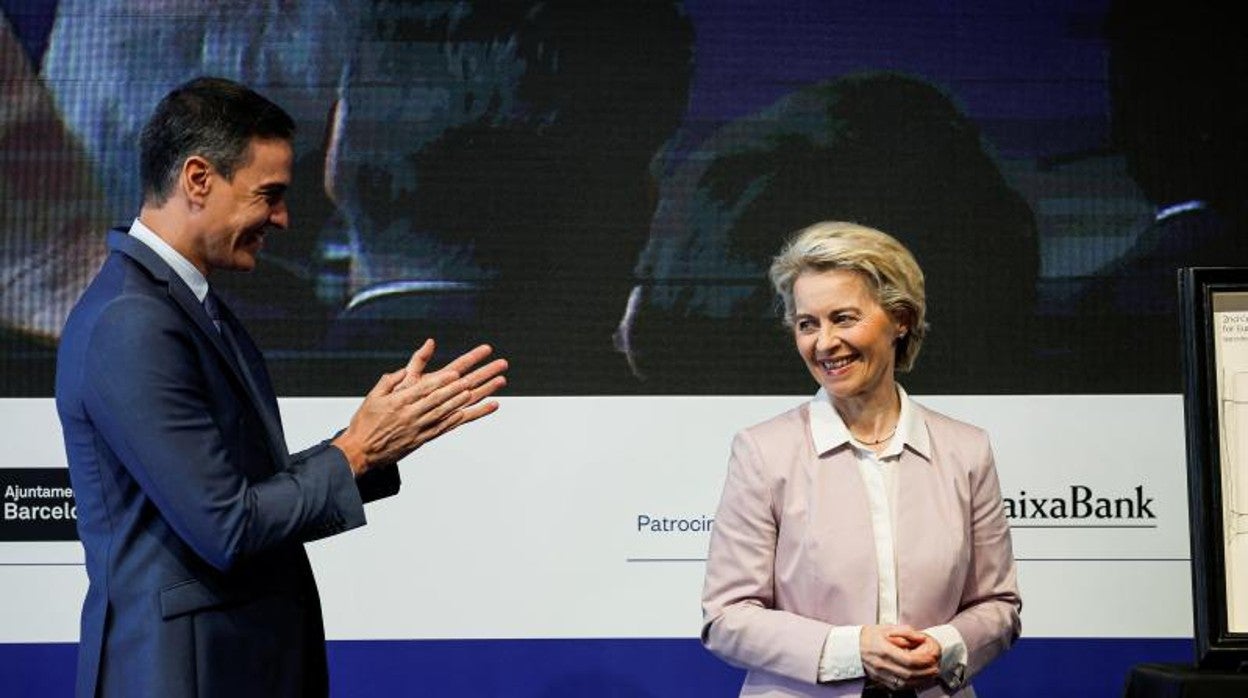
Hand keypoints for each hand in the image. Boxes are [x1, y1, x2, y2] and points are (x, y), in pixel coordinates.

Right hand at [332, 339, 507, 474]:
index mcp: (399, 402)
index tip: (456, 373)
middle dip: (460, 386)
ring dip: (463, 401)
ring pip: (444, 412)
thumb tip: (403, 370)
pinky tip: (467, 412)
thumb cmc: (365, 423)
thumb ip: (390, 381)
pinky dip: (455, 420)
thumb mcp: (373, 397)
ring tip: (480, 391)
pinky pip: (441, 428)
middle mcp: (411, 415)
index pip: (425, 388)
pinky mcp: (420, 439)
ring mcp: (417, 428)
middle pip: (440, 398)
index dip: (442, 381)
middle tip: (476, 378)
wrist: (360, 452)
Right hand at [860, 624, 938, 690]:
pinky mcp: (880, 680)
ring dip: (921, 681)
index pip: (908, 660)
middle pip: (909, 674)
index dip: (923, 660)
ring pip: (905, 683)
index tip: (932, 657)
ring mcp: (880, 674)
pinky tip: (918, 680)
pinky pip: (898, 687)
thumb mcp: (887, 628)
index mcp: (883, 650)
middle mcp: (882, 664)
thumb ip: (906, 632)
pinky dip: (911, 685)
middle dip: (926, 672)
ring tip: (930, 675)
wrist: (851, 647)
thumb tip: (921, 638)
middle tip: (935, 668)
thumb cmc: (868, 636)